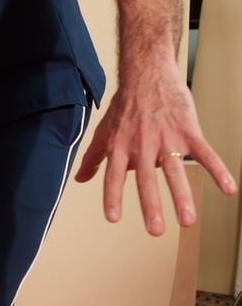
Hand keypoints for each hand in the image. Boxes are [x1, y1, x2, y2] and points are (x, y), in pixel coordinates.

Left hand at [74, 67, 236, 235]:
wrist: (148, 75)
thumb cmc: (125, 106)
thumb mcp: (104, 132)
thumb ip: (93, 158)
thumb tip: (80, 179)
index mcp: (121, 147)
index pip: (114, 175)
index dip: (112, 195)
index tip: (112, 218)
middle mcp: (142, 145)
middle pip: (147, 179)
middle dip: (151, 206)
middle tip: (155, 230)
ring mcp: (167, 139)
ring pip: (175, 171)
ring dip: (182, 196)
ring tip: (187, 220)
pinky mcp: (189, 132)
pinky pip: (205, 154)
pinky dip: (218, 170)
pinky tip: (228, 188)